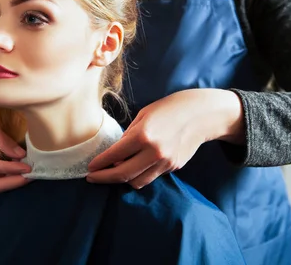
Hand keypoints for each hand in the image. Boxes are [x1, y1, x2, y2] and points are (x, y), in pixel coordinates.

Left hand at [86, 89, 243, 188]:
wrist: (200, 114)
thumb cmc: (169, 109)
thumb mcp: (144, 115)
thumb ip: (129, 136)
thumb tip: (116, 153)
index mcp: (143, 135)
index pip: (114, 156)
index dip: (99, 164)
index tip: (89, 168)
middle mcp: (154, 152)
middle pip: (123, 175)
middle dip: (104, 178)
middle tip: (92, 178)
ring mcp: (165, 162)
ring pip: (137, 182)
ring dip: (122, 179)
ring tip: (111, 173)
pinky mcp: (173, 167)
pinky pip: (150, 176)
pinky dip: (139, 175)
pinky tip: (132, 167)